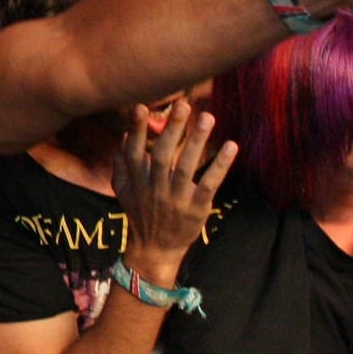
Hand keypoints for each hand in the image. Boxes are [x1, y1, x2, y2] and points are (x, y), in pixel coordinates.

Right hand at [117, 100, 235, 284]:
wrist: (155, 249)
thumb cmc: (141, 213)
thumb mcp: (123, 190)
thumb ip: (121, 163)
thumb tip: (124, 135)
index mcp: (137, 180)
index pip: (134, 151)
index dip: (137, 130)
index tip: (141, 107)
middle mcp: (155, 187)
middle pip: (163, 154)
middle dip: (173, 129)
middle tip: (183, 104)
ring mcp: (176, 198)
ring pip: (186, 166)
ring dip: (197, 140)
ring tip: (208, 117)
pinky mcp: (196, 208)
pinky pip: (209, 183)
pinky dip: (220, 165)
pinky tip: (231, 146)